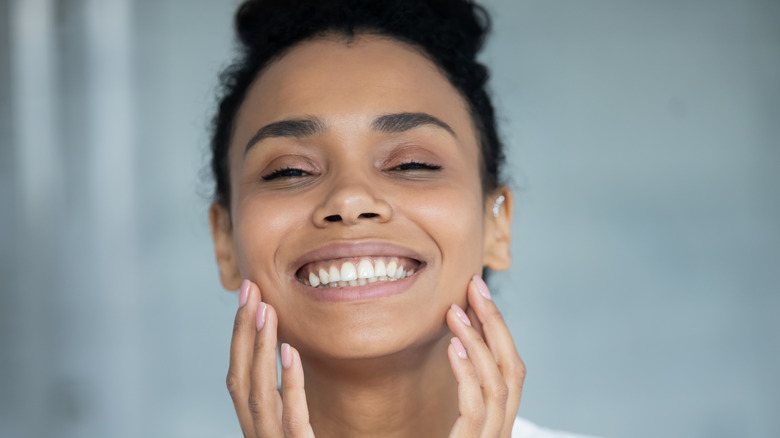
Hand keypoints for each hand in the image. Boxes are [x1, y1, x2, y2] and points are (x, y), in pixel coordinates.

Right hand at [226, 279, 314, 436]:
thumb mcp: (291, 422)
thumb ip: (283, 397)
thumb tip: (286, 349)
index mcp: (254, 423)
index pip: (238, 374)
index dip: (239, 333)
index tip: (247, 295)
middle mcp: (257, 433)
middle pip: (241, 378)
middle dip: (243, 331)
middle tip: (251, 290)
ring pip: (261, 394)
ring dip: (260, 349)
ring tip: (268, 311)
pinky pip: (293, 417)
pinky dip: (289, 383)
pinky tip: (290, 351)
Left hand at [445, 276, 525, 437]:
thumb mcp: (455, 419)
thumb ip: (464, 390)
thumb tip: (459, 342)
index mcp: (501, 418)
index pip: (509, 365)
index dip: (498, 326)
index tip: (479, 291)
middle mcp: (502, 428)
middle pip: (511, 368)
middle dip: (494, 323)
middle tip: (474, 286)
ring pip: (496, 384)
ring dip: (477, 342)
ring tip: (454, 312)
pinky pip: (474, 407)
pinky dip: (466, 373)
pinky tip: (453, 347)